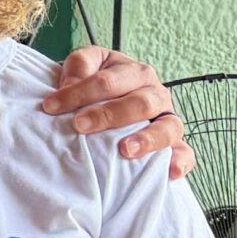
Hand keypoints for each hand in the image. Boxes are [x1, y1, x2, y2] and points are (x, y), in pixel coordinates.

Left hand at [46, 48, 192, 179]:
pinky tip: (171, 172)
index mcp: (133, 72)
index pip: (108, 80)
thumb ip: (78, 67)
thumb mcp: (85, 66)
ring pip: (168, 126)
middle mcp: (155, 93)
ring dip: (148, 139)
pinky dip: (181, 160)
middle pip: (140, 102)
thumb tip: (70, 84)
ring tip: (126, 150)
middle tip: (80, 125)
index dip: (79, 92)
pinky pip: (185, 151)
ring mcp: (167, 118)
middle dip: (108, 114)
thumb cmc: (94, 83)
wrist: (110, 99)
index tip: (51, 106)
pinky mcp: (174, 142)